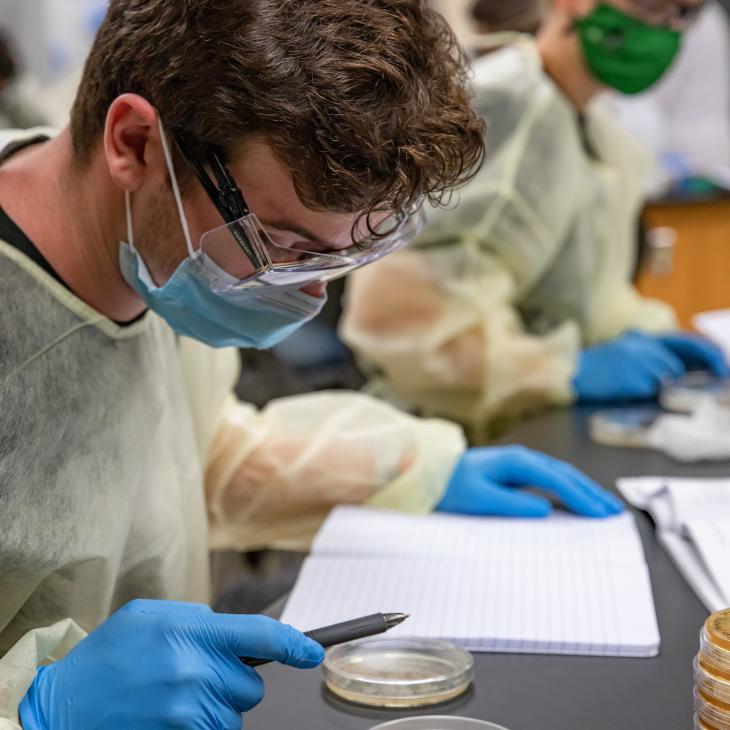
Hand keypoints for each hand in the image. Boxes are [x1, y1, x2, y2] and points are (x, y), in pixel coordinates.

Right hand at [19, 600, 323, 729]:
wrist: (62, 705)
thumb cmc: (108, 656)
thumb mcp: (151, 616)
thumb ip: (197, 620)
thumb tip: (231, 632)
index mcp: (191, 632)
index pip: (261, 635)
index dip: (294, 643)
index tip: (311, 652)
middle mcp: (195, 673)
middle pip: (252, 685)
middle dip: (235, 681)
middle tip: (199, 676)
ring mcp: (188, 711)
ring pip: (235, 714)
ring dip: (218, 708)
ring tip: (178, 698)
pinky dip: (204, 726)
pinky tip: (175, 716)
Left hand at [436, 446, 623, 517]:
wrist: (431, 474)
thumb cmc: (451, 486)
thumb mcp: (478, 499)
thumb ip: (512, 504)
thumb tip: (546, 510)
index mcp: (516, 461)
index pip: (557, 479)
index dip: (581, 497)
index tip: (601, 513)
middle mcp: (522, 458)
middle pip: (565, 474)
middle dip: (590, 492)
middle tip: (613, 512)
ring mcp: (520, 463)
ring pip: (560, 475)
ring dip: (583, 490)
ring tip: (604, 507)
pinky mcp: (516, 472)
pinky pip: (550, 480)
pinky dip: (568, 490)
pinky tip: (577, 501)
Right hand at [573, 331, 727, 402]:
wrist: (567, 373)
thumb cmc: (597, 367)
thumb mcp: (625, 351)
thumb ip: (651, 355)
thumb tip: (681, 368)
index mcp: (641, 337)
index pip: (686, 343)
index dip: (708, 355)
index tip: (722, 367)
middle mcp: (642, 346)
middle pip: (673, 366)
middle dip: (668, 377)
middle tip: (667, 381)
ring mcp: (637, 362)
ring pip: (662, 381)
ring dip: (648, 386)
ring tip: (625, 383)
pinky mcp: (631, 380)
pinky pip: (646, 392)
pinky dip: (636, 394)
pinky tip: (619, 389)